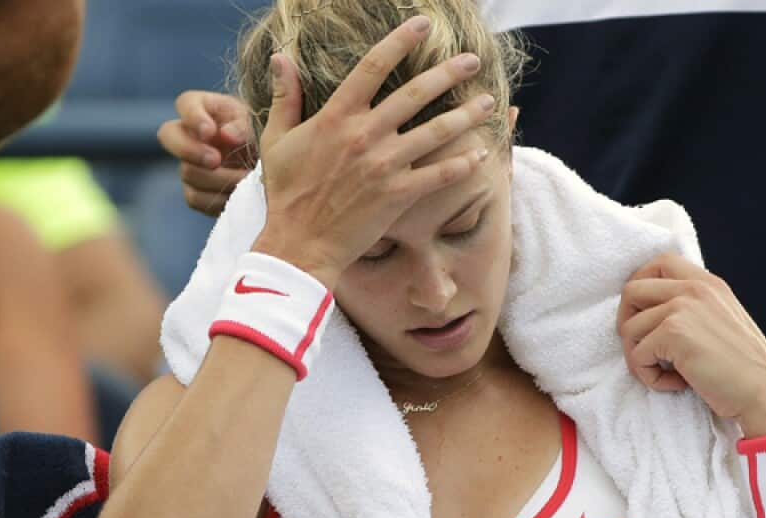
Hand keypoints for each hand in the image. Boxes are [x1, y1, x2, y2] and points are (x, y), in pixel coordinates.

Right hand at [157, 91, 255, 215]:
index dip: (193, 118)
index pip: (185, 103)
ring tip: (243, 180)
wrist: (274, 170)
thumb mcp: (258, 125)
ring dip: (215, 179)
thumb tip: (225, 135)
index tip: (210, 132)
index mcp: (206, 108)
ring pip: (187, 172)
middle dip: (190, 150)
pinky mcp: (196, 190)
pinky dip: (216, 199)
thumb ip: (243, 126)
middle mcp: (191, 134)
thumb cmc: (264, 137)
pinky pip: (195, 198)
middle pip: (168, 135)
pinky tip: (237, 195)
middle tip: (215, 160)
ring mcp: (190, 163)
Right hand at [251, 16, 495, 288]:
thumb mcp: (276, 141)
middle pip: (416, 93)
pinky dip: (464, 164)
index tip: (422, 24)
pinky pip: (439, 174)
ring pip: (436, 131)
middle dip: (449, 73)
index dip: (400, 41)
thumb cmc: (286, 194)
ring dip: (467, 114)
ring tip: (489, 102)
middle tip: (473, 60)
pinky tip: (482, 154)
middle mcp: (365, 135)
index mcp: (336, 117)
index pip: (373, 66)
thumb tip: (281, 57)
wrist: (299, 245)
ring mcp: (384, 165)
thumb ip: (285, 97)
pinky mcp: (398, 195)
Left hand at [615, 253, 765, 436]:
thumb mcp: (721, 321)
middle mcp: (694, 288)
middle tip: (645, 350)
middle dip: (626, 323)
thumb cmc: (743, 368)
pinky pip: (637, 356)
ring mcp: (682, 307)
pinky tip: (678, 384)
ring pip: (628, 329)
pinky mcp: (673, 332)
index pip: (660, 263)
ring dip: (640, 358)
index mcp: (708, 283)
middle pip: (631, 290)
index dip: (640, 287)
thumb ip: (693, 308)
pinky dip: (650, 377)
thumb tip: (650, 313)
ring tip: (670, 374)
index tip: (642, 316)